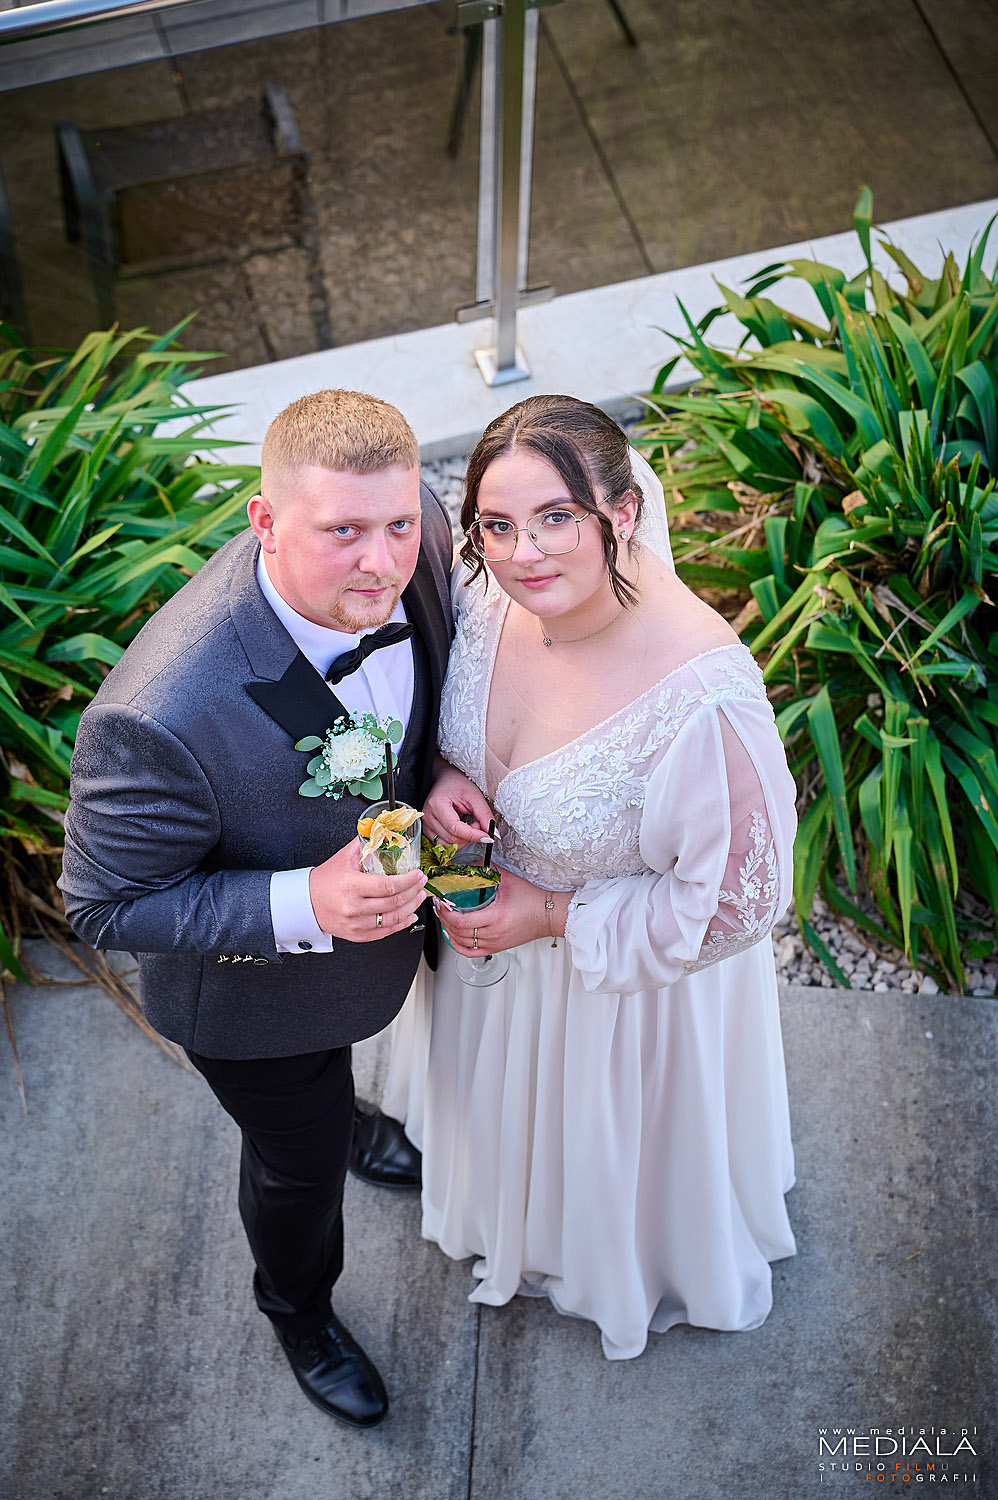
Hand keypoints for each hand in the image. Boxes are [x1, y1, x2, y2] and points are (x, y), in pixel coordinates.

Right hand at [309, 838, 427, 941]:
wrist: (307, 903)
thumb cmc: (325, 880)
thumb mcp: (344, 858)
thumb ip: (365, 844)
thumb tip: (383, 831)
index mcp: (352, 886)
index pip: (388, 885)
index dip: (408, 881)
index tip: (418, 874)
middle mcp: (354, 907)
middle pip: (394, 902)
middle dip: (414, 892)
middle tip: (422, 883)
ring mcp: (356, 924)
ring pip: (393, 919)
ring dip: (412, 907)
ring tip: (419, 897)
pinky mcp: (358, 935)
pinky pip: (385, 932)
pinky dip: (402, 924)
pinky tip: (410, 915)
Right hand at [422, 762, 494, 846]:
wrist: (446, 779)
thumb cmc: (457, 784)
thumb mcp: (474, 795)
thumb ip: (484, 815)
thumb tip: (494, 834)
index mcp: (437, 804)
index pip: (455, 828)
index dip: (473, 835)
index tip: (488, 837)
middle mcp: (428, 815)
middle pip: (452, 839)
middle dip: (470, 836)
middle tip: (478, 823)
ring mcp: (425, 824)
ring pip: (448, 845)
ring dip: (464, 840)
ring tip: (469, 825)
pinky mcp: (427, 830)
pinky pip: (443, 844)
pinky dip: (456, 841)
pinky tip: (461, 830)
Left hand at [433, 868, 567, 955]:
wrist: (548, 914)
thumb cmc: (532, 899)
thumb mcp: (508, 880)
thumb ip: (487, 871)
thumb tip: (470, 864)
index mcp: (495, 917)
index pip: (461, 922)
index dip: (446, 913)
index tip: (441, 903)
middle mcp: (493, 933)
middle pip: (458, 933)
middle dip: (443, 920)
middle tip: (439, 907)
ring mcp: (494, 943)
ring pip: (462, 943)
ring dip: (448, 931)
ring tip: (444, 918)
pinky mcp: (496, 947)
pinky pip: (471, 952)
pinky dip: (458, 945)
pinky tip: (453, 937)